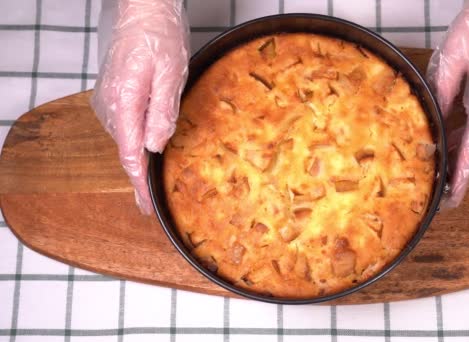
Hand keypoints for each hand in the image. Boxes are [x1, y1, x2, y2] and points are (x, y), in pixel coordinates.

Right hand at [91, 0, 188, 213]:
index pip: (131, 154)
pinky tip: (148, 150)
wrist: (141, 9)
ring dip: (139, 160)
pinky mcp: (112, 95)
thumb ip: (162, 111)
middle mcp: (109, 106)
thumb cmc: (158, 34)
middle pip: (126, 151)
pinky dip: (136, 141)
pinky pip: (125, 126)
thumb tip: (155, 145)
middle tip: (153, 203)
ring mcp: (108, 100)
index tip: (146, 206)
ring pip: (126, 139)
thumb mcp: (170, 72)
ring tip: (152, 183)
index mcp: (124, 102)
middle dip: (140, 178)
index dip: (140, 184)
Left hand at [427, 0, 468, 207]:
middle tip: (434, 186)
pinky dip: (468, 131)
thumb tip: (431, 119)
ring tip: (434, 163)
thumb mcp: (453, 56)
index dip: (461, 176)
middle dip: (456, 167)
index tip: (451, 198)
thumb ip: (441, 91)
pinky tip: (448, 137)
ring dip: (460, 148)